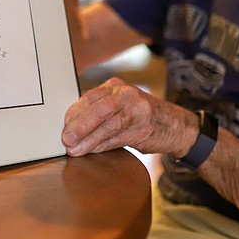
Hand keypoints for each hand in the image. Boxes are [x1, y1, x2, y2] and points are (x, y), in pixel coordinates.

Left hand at [61, 77, 197, 156]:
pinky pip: (119, 138)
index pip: (90, 97)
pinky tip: (92, 151)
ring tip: (75, 150)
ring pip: (109, 125)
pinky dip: (103, 146)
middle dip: (80, 125)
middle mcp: (127, 95)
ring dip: (89, 139)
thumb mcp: (119, 105)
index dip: (75, 113)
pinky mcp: (144, 129)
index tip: (63, 126)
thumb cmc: (140, 116)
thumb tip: (70, 127)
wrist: (175, 125)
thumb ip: (98, 111)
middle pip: (99, 108)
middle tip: (66, 139)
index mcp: (116, 87)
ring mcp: (138, 111)